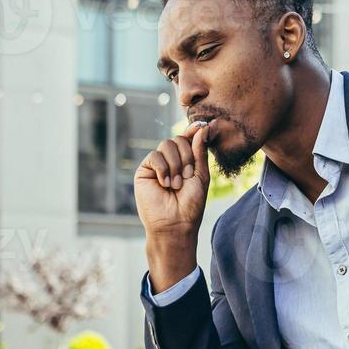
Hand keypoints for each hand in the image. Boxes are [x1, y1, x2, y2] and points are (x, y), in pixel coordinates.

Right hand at [134, 120, 213, 283]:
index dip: (194, 130)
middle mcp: (172, 160)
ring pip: (166, 144)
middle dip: (186, 157)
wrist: (175, 224)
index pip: (188, 138)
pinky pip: (154, 156)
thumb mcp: (200, 175)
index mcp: (187, 160)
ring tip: (175, 185)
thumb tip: (202, 127)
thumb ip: (200, 151)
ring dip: (175, 165)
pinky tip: (164, 184)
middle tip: (187, 177)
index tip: (204, 124)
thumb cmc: (191, 204)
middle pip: (178, 139)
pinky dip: (163, 169)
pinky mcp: (145, 170)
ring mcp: (158, 164)